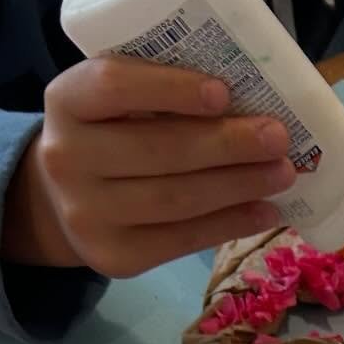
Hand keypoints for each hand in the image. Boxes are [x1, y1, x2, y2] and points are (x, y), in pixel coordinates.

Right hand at [4, 58, 295, 275]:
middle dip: (227, 144)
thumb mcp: (113, 103)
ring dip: (238, 186)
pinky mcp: (115, 258)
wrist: (61, 201)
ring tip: (281, 174)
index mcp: (66, 102)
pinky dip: (230, 224)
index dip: (170, 89)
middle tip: (277, 137)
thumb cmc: (106, 137)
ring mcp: (88, 214)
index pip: (114, 85)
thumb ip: (156, 95)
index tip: (224, 92)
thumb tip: (246, 106)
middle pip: (158, 150)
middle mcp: (66, 158)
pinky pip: (182, 241)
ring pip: (176, 199)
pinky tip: (265, 212)